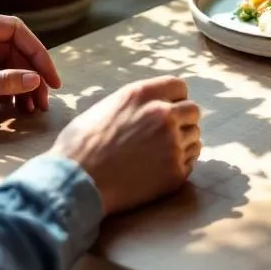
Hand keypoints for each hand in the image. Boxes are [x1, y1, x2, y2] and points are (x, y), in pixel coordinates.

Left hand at [0, 8, 61, 122]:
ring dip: (14, 83)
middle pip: (10, 47)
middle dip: (27, 74)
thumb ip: (1, 82)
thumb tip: (35, 80)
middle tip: (40, 102)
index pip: (15, 31)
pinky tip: (0, 104)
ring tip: (25, 108)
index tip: (51, 80)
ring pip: (0, 60)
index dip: (38, 55)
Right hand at [48, 76, 200, 215]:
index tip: (170, 109)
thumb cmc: (80, 147)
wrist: (76, 183)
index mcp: (142, 95)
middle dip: (183, 121)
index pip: (179, 86)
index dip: (175, 98)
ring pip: (195, 137)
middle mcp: (162, 114)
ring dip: (183, 143)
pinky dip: (179, 165)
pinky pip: (190, 162)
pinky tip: (158, 169)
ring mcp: (172, 143)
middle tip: (166, 135)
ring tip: (158, 154)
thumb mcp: (105, 108)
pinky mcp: (175, 171)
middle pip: (193, 111)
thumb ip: (135, 104)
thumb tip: (151, 105)